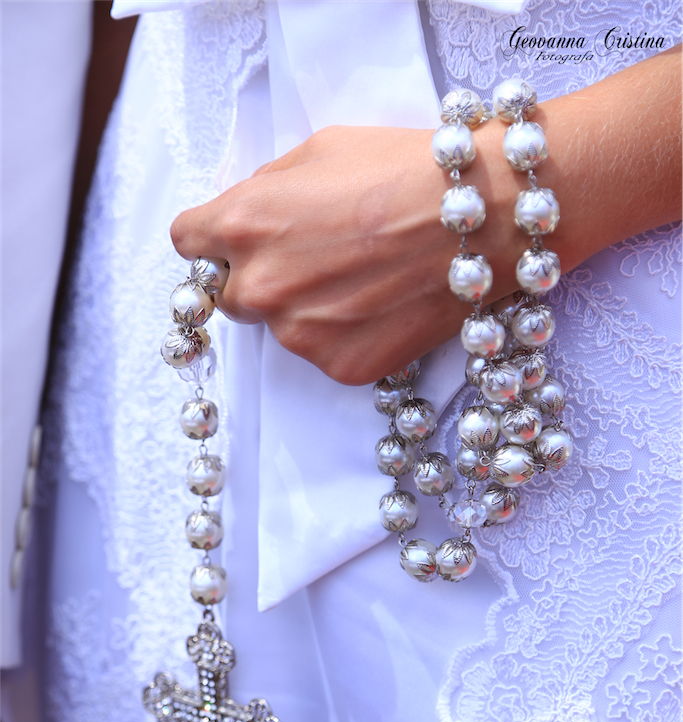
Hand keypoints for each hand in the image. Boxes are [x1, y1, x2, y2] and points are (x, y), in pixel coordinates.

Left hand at [171, 47, 680, 385]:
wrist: (483, 217)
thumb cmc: (406, 170)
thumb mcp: (320, 151)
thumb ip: (266, 191)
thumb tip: (246, 217)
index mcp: (243, 224)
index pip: (188, 242)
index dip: (214, 238)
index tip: (235, 238)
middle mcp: (262, 287)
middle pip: (232, 294)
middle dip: (264, 276)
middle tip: (316, 258)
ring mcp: (301, 335)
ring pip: (284, 327)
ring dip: (309, 309)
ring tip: (366, 279)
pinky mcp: (342, 367)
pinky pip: (327, 353)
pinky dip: (347, 336)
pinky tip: (384, 305)